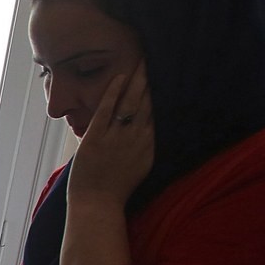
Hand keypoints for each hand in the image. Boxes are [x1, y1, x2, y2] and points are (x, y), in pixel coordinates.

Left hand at [72, 64, 154, 205]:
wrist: (97, 206)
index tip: (169, 76)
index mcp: (149, 147)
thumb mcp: (140, 167)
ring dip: (137, 81)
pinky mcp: (95, 140)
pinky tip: (119, 76)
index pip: (159, 114)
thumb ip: (146, 146)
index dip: (164, 94)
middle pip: (148, 104)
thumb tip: (152, 128)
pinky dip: (112, 92)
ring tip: (142, 61)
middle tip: (158, 58)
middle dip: (153, 80)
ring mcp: (116, 139)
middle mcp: (136, 140)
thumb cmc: (116, 190)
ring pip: (130, 103)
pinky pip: (106, 110)